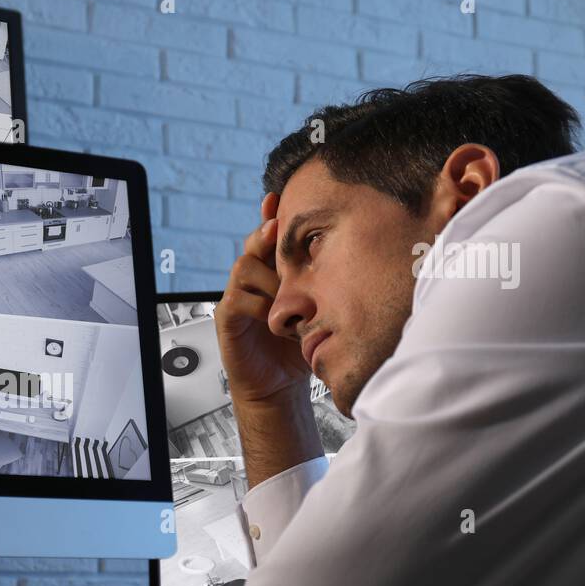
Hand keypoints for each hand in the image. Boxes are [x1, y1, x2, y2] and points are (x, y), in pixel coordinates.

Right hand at [214, 192, 311, 404]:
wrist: (278, 387)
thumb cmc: (298, 348)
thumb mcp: (317, 312)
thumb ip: (323, 287)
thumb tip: (357, 256)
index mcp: (273, 274)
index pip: (270, 238)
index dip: (271, 216)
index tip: (276, 198)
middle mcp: (253, 281)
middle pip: (254, 243)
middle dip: (266, 233)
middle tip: (277, 228)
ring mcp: (237, 298)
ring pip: (243, 266)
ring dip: (268, 275)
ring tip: (286, 292)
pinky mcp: (227, 319)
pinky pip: (236, 299)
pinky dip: (257, 304)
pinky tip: (273, 317)